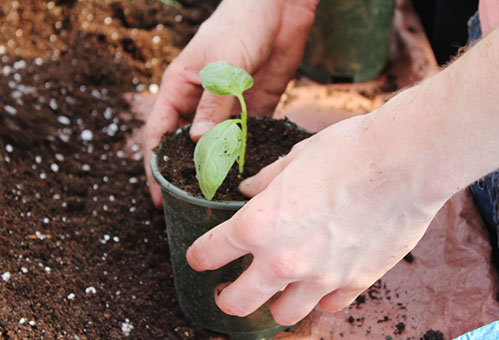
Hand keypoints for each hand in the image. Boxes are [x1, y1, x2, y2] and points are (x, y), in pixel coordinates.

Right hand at [144, 0, 317, 206]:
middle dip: (186, 173)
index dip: (154, 165)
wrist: (278, 9)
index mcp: (179, 89)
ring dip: (217, 169)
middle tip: (190, 204)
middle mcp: (200, 103)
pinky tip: (247, 177)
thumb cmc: (239, 26)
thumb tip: (198, 143)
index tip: (156, 195)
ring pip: (216, 146)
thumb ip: (212, 104)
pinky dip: (245, 156)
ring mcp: (226, 108)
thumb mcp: (221, 65)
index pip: (158, 133)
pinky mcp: (253, 109)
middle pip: (186, 145)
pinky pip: (245, 138)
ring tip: (218, 198)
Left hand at [186, 104, 449, 324]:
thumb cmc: (346, 151)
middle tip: (228, 289)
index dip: (199, 256)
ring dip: (273, 304)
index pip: (209, 254)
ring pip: (283, 315)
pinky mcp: (356, 282)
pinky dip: (318, 298)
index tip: (200, 256)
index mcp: (258, 225)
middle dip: (226, 298)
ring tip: (275, 289)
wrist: (406, 161)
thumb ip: (265, 181)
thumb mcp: (294, 159)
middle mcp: (283, 260)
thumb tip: (248, 189)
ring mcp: (321, 277)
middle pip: (237, 303)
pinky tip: (320, 281)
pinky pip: (329, 307)